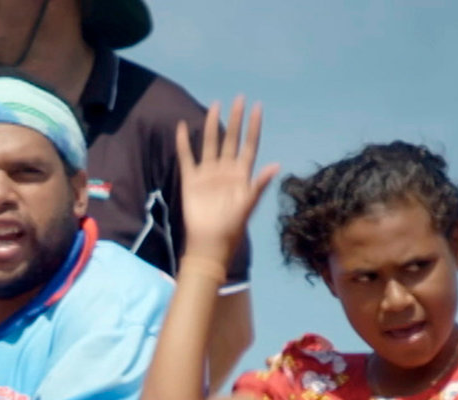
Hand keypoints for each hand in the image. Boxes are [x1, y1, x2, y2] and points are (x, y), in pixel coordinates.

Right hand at [175, 98, 278, 261]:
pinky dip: (183, 143)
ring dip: (212, 125)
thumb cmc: (232, 227)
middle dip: (235, 120)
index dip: (254, 127)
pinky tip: (181, 127)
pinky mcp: (191, 181)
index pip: (250, 145)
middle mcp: (226, 170)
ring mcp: (208, 174)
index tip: (257, 108)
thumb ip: (259, 184)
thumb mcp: (249, 204)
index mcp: (242, 174)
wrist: (210, 243)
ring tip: (215, 105)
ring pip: (210, 143)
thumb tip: (276, 165)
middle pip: (231, 139)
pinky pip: (186, 157)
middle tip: (239, 99)